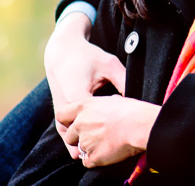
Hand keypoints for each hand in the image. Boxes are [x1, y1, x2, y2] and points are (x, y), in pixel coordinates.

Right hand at [45, 13, 126, 154]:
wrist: (62, 51)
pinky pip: (66, 133)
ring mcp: (59, 112)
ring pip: (70, 139)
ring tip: (104, 143)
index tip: (124, 127)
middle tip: (116, 141)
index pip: (95, 125)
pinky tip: (92, 137)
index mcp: (78, 96)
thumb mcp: (109, 65)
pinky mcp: (58, 113)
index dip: (112, 128)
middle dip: (97, 142)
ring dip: (84, 143)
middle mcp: (65, 108)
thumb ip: (123, 81)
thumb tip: (137, 99)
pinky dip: (77, 138)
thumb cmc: (87, 57)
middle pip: (81, 137)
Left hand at [57, 95, 160, 167]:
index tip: (74, 125)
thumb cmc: (131, 110)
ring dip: (89, 149)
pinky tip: (108, 153)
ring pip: (79, 150)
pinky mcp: (92, 156)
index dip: (66, 122)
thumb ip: (100, 106)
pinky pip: (88, 162)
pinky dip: (96, 160)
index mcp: (84, 107)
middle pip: (69, 136)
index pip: (61, 115)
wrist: (140, 126)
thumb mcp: (112, 100)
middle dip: (78, 138)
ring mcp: (85, 141)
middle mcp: (80, 124)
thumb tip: (105, 107)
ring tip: (106, 144)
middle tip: (95, 137)